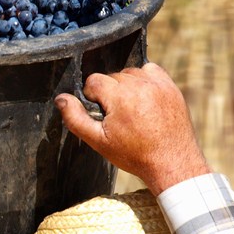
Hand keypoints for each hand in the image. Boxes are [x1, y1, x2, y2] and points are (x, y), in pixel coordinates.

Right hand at [54, 62, 210, 194]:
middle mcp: (139, 84)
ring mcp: (157, 84)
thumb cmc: (134, 154)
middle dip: (110, 94)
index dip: (93, 98)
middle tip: (117, 118)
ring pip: (130, 73)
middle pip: (112, 77)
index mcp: (119, 96)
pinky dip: (144, 81)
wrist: (171, 162)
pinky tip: (145, 100)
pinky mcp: (170, 86)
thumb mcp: (98, 141)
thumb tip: (61, 99)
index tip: (102, 116)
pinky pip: (150, 71)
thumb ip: (76, 118)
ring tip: (132, 111)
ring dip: (126, 87)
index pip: (94, 81)